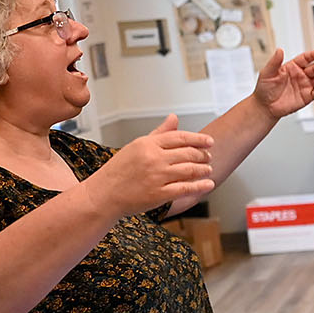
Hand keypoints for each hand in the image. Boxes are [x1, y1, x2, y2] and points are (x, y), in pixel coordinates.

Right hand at [89, 115, 214, 216]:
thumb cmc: (119, 170)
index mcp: (147, 144)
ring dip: (203, 169)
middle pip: (188, 153)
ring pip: (189, 170)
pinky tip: (208, 184)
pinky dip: (200, 186)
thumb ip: (159, 133)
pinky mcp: (158, 194)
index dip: (198, 139)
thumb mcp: (137, 146)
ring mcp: (156, 176)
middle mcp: (153, 158)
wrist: (104, 194)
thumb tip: (174, 118)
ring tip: (208, 170)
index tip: (209, 141)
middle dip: (202, 155)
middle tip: (209, 157)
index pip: (179, 137)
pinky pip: (185, 188)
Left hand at [251, 49, 313, 118]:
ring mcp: (305, 85)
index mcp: (292, 67)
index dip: (313, 55)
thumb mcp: (267, 73)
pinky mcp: (307, 96)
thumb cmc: (264, 88)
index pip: (305, 59)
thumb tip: (279, 50)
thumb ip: (274, 62)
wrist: (265, 106)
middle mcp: (301, 75)